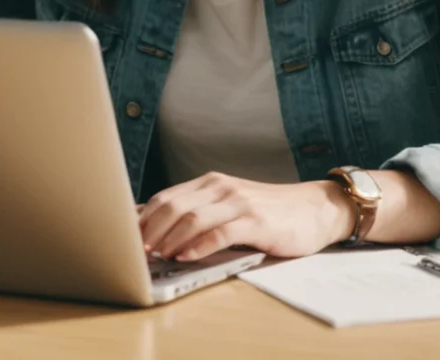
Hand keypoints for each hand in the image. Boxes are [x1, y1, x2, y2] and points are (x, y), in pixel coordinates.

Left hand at [137, 172, 355, 262]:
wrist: (314, 209)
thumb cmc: (269, 212)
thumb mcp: (229, 206)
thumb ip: (199, 212)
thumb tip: (156, 230)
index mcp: (210, 183)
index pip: (166, 198)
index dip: (143, 219)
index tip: (125, 239)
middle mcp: (221, 188)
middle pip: (173, 206)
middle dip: (150, 231)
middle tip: (136, 253)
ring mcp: (239, 203)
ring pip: (192, 218)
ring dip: (169, 239)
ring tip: (156, 256)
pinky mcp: (256, 222)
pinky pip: (221, 233)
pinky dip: (200, 246)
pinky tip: (186, 257)